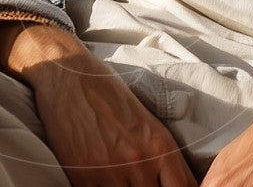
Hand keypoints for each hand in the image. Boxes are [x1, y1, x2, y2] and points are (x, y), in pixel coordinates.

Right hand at [0, 18, 198, 185]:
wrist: (69, 76)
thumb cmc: (108, 92)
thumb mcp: (144, 119)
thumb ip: (158, 154)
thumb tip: (169, 180)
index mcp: (159, 143)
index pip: (183, 186)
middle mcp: (139, 160)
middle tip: (145, 182)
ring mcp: (110, 171)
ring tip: (120, 179)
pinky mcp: (82, 177)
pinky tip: (101, 181)